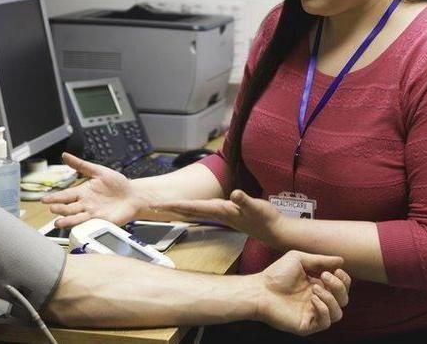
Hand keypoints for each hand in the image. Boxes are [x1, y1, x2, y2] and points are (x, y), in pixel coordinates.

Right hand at [41, 153, 145, 227]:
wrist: (133, 195)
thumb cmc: (117, 183)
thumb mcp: (98, 171)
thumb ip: (81, 165)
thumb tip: (65, 156)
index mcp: (83, 192)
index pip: (65, 195)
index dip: (55, 198)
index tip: (44, 200)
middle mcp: (85, 204)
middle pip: (68, 208)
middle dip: (59, 209)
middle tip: (51, 209)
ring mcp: (92, 213)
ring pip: (76, 218)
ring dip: (67, 220)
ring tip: (57, 223)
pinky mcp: (101, 221)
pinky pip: (90, 223)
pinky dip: (82, 225)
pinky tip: (75, 227)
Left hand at [152, 189, 283, 246]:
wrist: (274, 231)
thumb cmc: (265, 218)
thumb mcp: (256, 206)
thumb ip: (245, 201)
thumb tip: (235, 194)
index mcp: (220, 210)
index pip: (192, 207)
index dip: (175, 205)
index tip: (159, 205)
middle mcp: (217, 213)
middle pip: (188, 211)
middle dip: (171, 208)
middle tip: (152, 206)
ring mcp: (220, 215)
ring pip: (194, 212)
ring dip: (179, 209)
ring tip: (164, 208)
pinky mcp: (226, 215)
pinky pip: (203, 211)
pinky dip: (191, 209)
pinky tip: (187, 209)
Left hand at [256, 251, 350, 335]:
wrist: (260, 290)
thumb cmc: (276, 274)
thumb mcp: (299, 259)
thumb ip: (320, 260)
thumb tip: (341, 260)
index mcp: (318, 286)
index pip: (341, 287)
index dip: (344, 280)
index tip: (337, 270)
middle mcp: (318, 300)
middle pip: (344, 299)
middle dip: (338, 286)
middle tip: (324, 276)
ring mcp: (313, 314)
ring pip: (338, 313)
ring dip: (331, 298)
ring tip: (315, 288)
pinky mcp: (307, 325)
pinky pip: (326, 323)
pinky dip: (324, 310)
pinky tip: (313, 299)